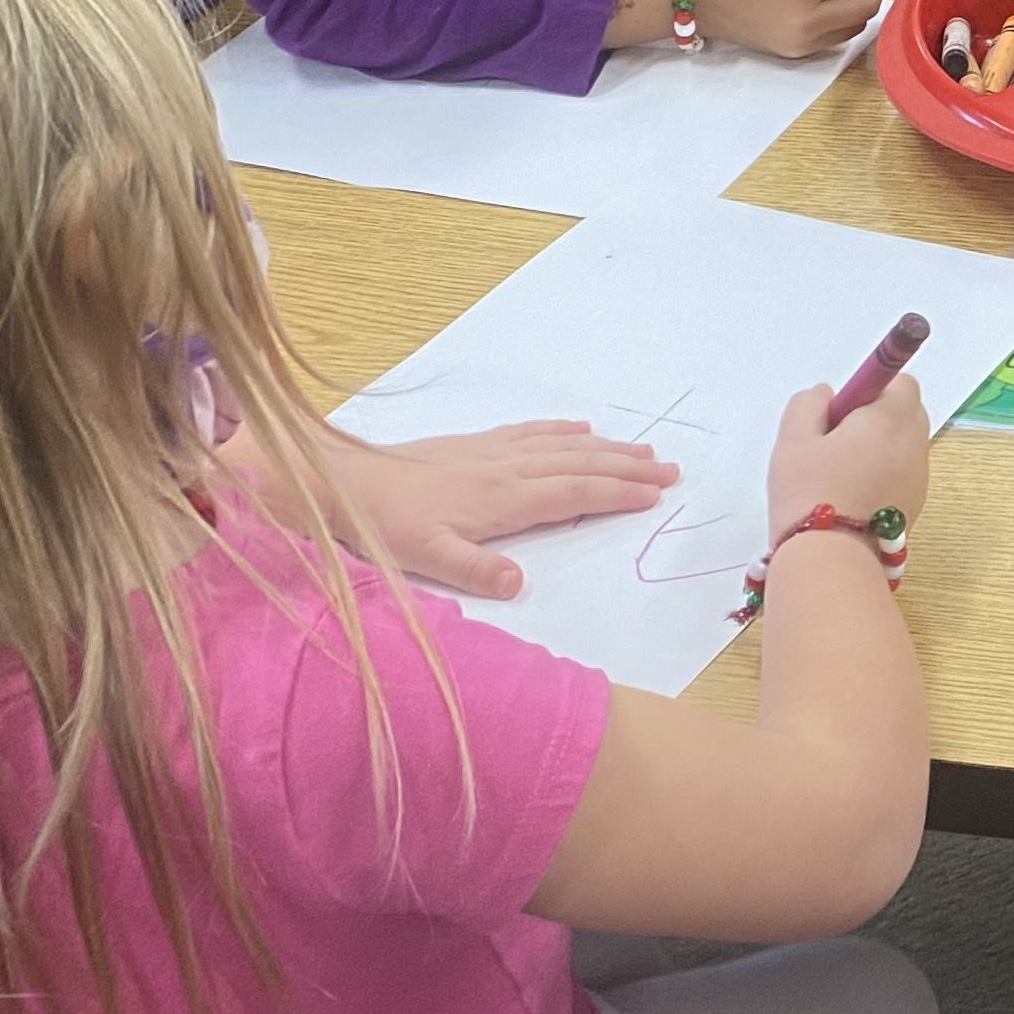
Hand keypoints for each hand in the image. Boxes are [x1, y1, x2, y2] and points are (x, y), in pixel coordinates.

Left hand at [317, 420, 679, 598]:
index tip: (656, 495)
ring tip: (642, 449)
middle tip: (670, 468)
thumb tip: (519, 584)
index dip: (617, 494)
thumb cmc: (383, 524)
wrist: (342, 481)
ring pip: (561, 447)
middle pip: (579, 465)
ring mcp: (490, 454)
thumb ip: (474, 570)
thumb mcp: (424, 557)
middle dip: (627, 467)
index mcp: (502, 500)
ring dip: (605, 448)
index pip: (574, 495)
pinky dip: (561, 431)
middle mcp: (505, 470)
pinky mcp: (473, 446)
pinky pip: (529, 433)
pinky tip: (578, 429)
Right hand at [765, 375, 933, 561]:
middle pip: (905, 413)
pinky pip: (901, 477)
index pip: (899, 382)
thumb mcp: (793, 439)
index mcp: (892, 418)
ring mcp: (920, 479)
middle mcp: (915, 445)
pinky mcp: (915, 507)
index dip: (869, 390)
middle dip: (873, 418)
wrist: (832, 560)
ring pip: (902, 447)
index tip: (839, 413)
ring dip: (877, 449)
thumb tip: (827, 395)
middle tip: (834, 441)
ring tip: (837, 474)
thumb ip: (808, 404)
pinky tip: (849, 497)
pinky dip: (881, 477)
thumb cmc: (810, 491)